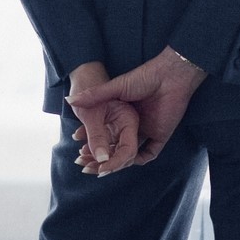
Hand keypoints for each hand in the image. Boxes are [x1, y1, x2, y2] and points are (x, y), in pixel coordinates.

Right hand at [67, 48, 206, 165]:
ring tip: (102, 163)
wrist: (169, 76)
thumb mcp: (114, 87)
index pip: (106, 131)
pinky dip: (138, 159)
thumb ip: (94, 95)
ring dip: (118, 160)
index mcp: (124, 114)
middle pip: (116, 144)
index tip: (78, 142)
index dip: (93, 138)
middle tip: (85, 158)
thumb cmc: (144, 77)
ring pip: (131, 152)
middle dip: (101, 153)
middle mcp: (135, 124)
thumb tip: (69, 100)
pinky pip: (149, 153)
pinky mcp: (160, 135)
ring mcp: (147, 130)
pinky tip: (126, 160)